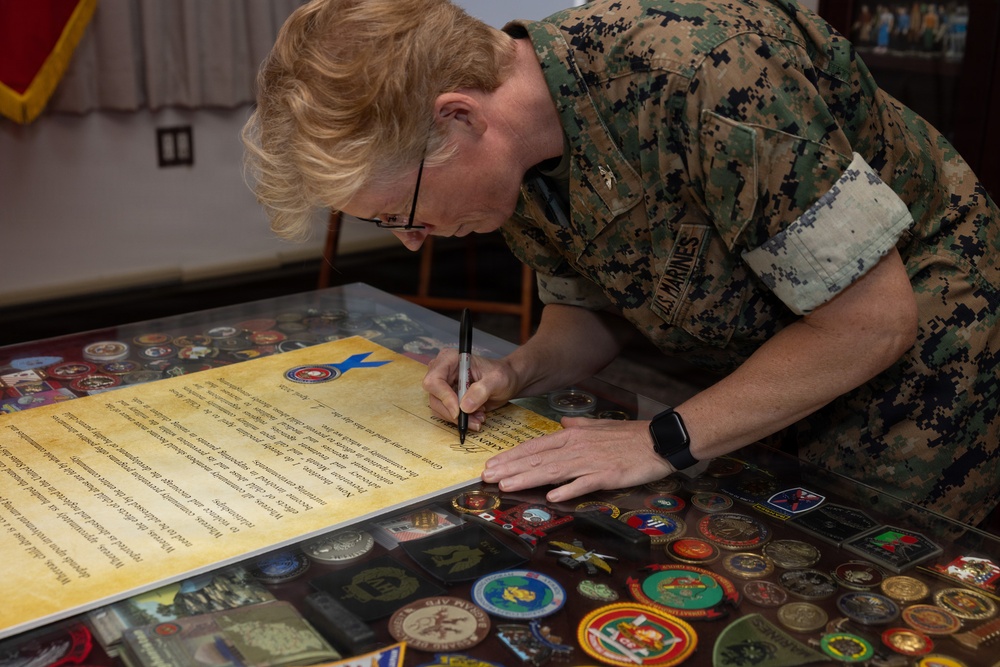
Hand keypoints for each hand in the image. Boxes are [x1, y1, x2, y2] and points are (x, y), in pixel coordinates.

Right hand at [422, 349, 521, 432]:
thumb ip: (481, 390)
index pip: (434, 380)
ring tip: (479, 417)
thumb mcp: (497, 380)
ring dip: (459, 419)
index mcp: (450, 359)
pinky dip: (461, 419)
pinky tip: (476, 416)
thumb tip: (464, 406)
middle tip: (474, 420)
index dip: (444, 397)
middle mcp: (443, 371)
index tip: (459, 411)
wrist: (506, 381)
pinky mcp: (447, 398)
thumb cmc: (501, 374)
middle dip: (454, 413)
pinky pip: (446, 413)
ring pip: (439, 408)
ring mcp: (443, 385)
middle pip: (435, 397)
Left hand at [481, 417, 674, 502]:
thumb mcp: (597, 426)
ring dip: (527, 479)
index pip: (535, 446)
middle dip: (510, 468)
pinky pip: (584, 483)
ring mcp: (590, 461)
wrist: (658, 440)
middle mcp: (576, 446)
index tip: (492, 465)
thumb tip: (560, 423)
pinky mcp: (607, 474)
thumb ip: (576, 425)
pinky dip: (567, 489)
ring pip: (553, 471)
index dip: (512, 456)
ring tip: (506, 486)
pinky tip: (551, 496)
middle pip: (537, 459)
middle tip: (487, 477)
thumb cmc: (628, 435)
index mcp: (572, 435)